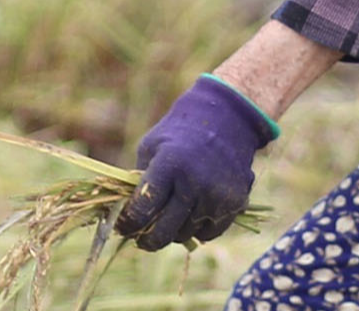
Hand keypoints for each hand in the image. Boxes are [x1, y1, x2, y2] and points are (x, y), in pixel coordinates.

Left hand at [115, 76, 274, 251]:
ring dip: (173, 232)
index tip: (122, 228)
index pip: (143, 209)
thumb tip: (127, 216)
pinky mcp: (236, 204)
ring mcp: (217, 196)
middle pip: (165, 232)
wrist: (227, 119)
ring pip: (186, 234)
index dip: (128, 224)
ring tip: (167, 219)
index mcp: (170, 165)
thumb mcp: (152, 147)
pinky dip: (196, 230)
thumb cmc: (179, 133)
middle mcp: (195, 183)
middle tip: (140, 240)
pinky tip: (189, 216)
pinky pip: (208, 233)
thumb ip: (141, 180)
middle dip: (147, 240)